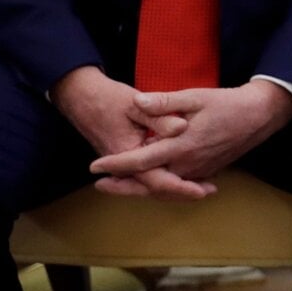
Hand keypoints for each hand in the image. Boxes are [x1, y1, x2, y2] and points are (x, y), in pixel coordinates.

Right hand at [49, 66, 208, 200]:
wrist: (81, 98)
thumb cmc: (108, 98)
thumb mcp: (135, 104)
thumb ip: (159, 116)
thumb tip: (182, 127)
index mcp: (127, 152)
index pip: (156, 179)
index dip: (180, 187)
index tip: (202, 191)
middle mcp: (123, 165)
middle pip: (155, 188)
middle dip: (182, 192)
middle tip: (210, 191)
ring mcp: (123, 165)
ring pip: (150, 184)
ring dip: (174, 188)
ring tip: (202, 187)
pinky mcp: (126, 160)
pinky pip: (146, 176)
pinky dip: (164, 179)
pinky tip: (183, 175)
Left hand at [89, 80, 291, 190]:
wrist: (259, 116)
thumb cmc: (226, 103)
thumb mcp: (194, 97)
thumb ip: (164, 102)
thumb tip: (136, 102)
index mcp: (180, 146)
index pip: (140, 160)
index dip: (115, 164)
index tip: (94, 165)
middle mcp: (187, 164)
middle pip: (148, 182)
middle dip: (122, 186)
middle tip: (99, 185)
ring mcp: (198, 171)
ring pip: (163, 187)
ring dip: (139, 188)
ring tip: (119, 185)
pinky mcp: (206, 172)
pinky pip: (178, 185)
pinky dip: (161, 187)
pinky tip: (152, 182)